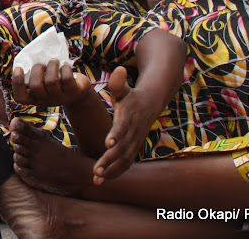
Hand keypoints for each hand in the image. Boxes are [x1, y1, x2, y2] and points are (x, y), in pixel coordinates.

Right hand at [11, 59, 89, 107]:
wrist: (77, 92)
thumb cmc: (55, 81)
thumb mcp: (43, 80)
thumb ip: (35, 74)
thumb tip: (29, 57)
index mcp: (34, 98)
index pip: (20, 97)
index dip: (17, 82)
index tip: (18, 68)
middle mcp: (45, 101)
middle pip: (36, 86)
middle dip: (37, 69)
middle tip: (42, 64)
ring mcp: (59, 98)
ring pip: (51, 81)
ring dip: (51, 66)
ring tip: (54, 61)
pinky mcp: (73, 92)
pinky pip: (66, 78)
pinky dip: (65, 68)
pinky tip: (65, 66)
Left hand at [92, 67, 155, 182]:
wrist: (152, 103)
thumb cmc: (131, 95)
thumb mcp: (124, 88)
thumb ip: (118, 82)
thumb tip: (119, 70)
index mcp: (129, 116)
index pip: (123, 126)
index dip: (116, 135)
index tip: (107, 143)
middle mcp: (133, 131)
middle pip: (122, 148)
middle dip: (109, 160)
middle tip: (96, 170)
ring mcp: (135, 141)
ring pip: (124, 159)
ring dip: (111, 170)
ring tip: (97, 179)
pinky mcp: (135, 148)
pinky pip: (127, 163)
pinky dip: (117, 172)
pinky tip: (104, 180)